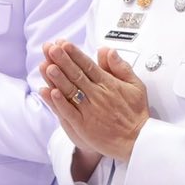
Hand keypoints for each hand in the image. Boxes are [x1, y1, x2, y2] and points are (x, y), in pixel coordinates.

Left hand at [41, 42, 149, 166]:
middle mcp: (97, 95)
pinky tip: (50, 93)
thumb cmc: (136, 113)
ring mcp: (89, 110)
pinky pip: (69, 112)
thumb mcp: (136, 85)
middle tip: (50, 48)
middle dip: (62, 60)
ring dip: (58, 78)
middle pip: (76, 75)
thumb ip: (120, 66)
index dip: (75, 54)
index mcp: (108, 84)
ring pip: (70, 91)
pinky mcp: (83, 126)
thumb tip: (107, 51)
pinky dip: (59, 102)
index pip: (88, 65)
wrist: (137, 140)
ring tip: (47, 66)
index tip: (64, 44)